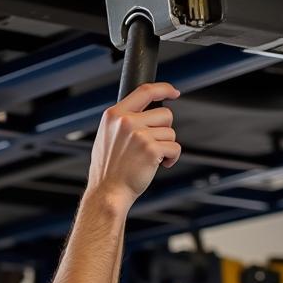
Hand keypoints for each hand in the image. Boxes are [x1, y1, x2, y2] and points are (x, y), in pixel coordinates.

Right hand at [85, 82, 181, 209]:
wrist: (108, 192)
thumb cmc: (108, 170)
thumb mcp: (107, 137)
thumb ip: (123, 121)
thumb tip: (145, 113)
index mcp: (114, 115)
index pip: (145, 91)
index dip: (163, 89)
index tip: (173, 93)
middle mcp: (126, 122)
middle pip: (164, 114)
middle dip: (164, 130)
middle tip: (152, 145)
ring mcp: (139, 135)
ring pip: (171, 132)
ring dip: (166, 146)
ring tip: (150, 158)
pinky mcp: (151, 149)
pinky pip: (175, 148)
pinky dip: (171, 158)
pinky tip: (159, 165)